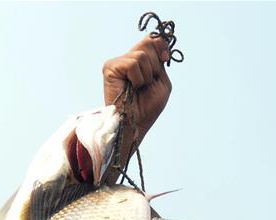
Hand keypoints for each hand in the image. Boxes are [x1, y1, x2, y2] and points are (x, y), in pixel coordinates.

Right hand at [103, 35, 172, 150]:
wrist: (135, 123)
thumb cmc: (148, 107)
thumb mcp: (161, 81)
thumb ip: (160, 60)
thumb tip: (157, 40)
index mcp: (139, 62)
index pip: (152, 40)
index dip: (162, 46)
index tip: (165, 58)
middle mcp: (126, 59)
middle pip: (148, 43)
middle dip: (155, 66)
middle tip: (147, 83)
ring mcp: (117, 63)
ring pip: (142, 55)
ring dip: (147, 76)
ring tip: (138, 88)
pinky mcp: (110, 67)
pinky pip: (133, 64)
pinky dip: (138, 78)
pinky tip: (131, 87)